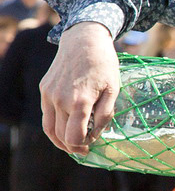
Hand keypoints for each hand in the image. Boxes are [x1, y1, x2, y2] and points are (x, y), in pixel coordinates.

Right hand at [40, 21, 119, 153]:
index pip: (74, 137)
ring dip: (60, 140)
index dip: (83, 146)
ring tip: (72, 144)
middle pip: (61, 135)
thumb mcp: (113, 90)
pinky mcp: (44, 89)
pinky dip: (54, 126)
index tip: (91, 147)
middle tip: (83, 149)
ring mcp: (49, 94)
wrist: (84, 40)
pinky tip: (65, 127)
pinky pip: (46, 114)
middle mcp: (60, 100)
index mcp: (80, 101)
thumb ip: (105, 115)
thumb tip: (95, 134)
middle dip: (73, 146)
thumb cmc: (104, 65)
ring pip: (49, 128)